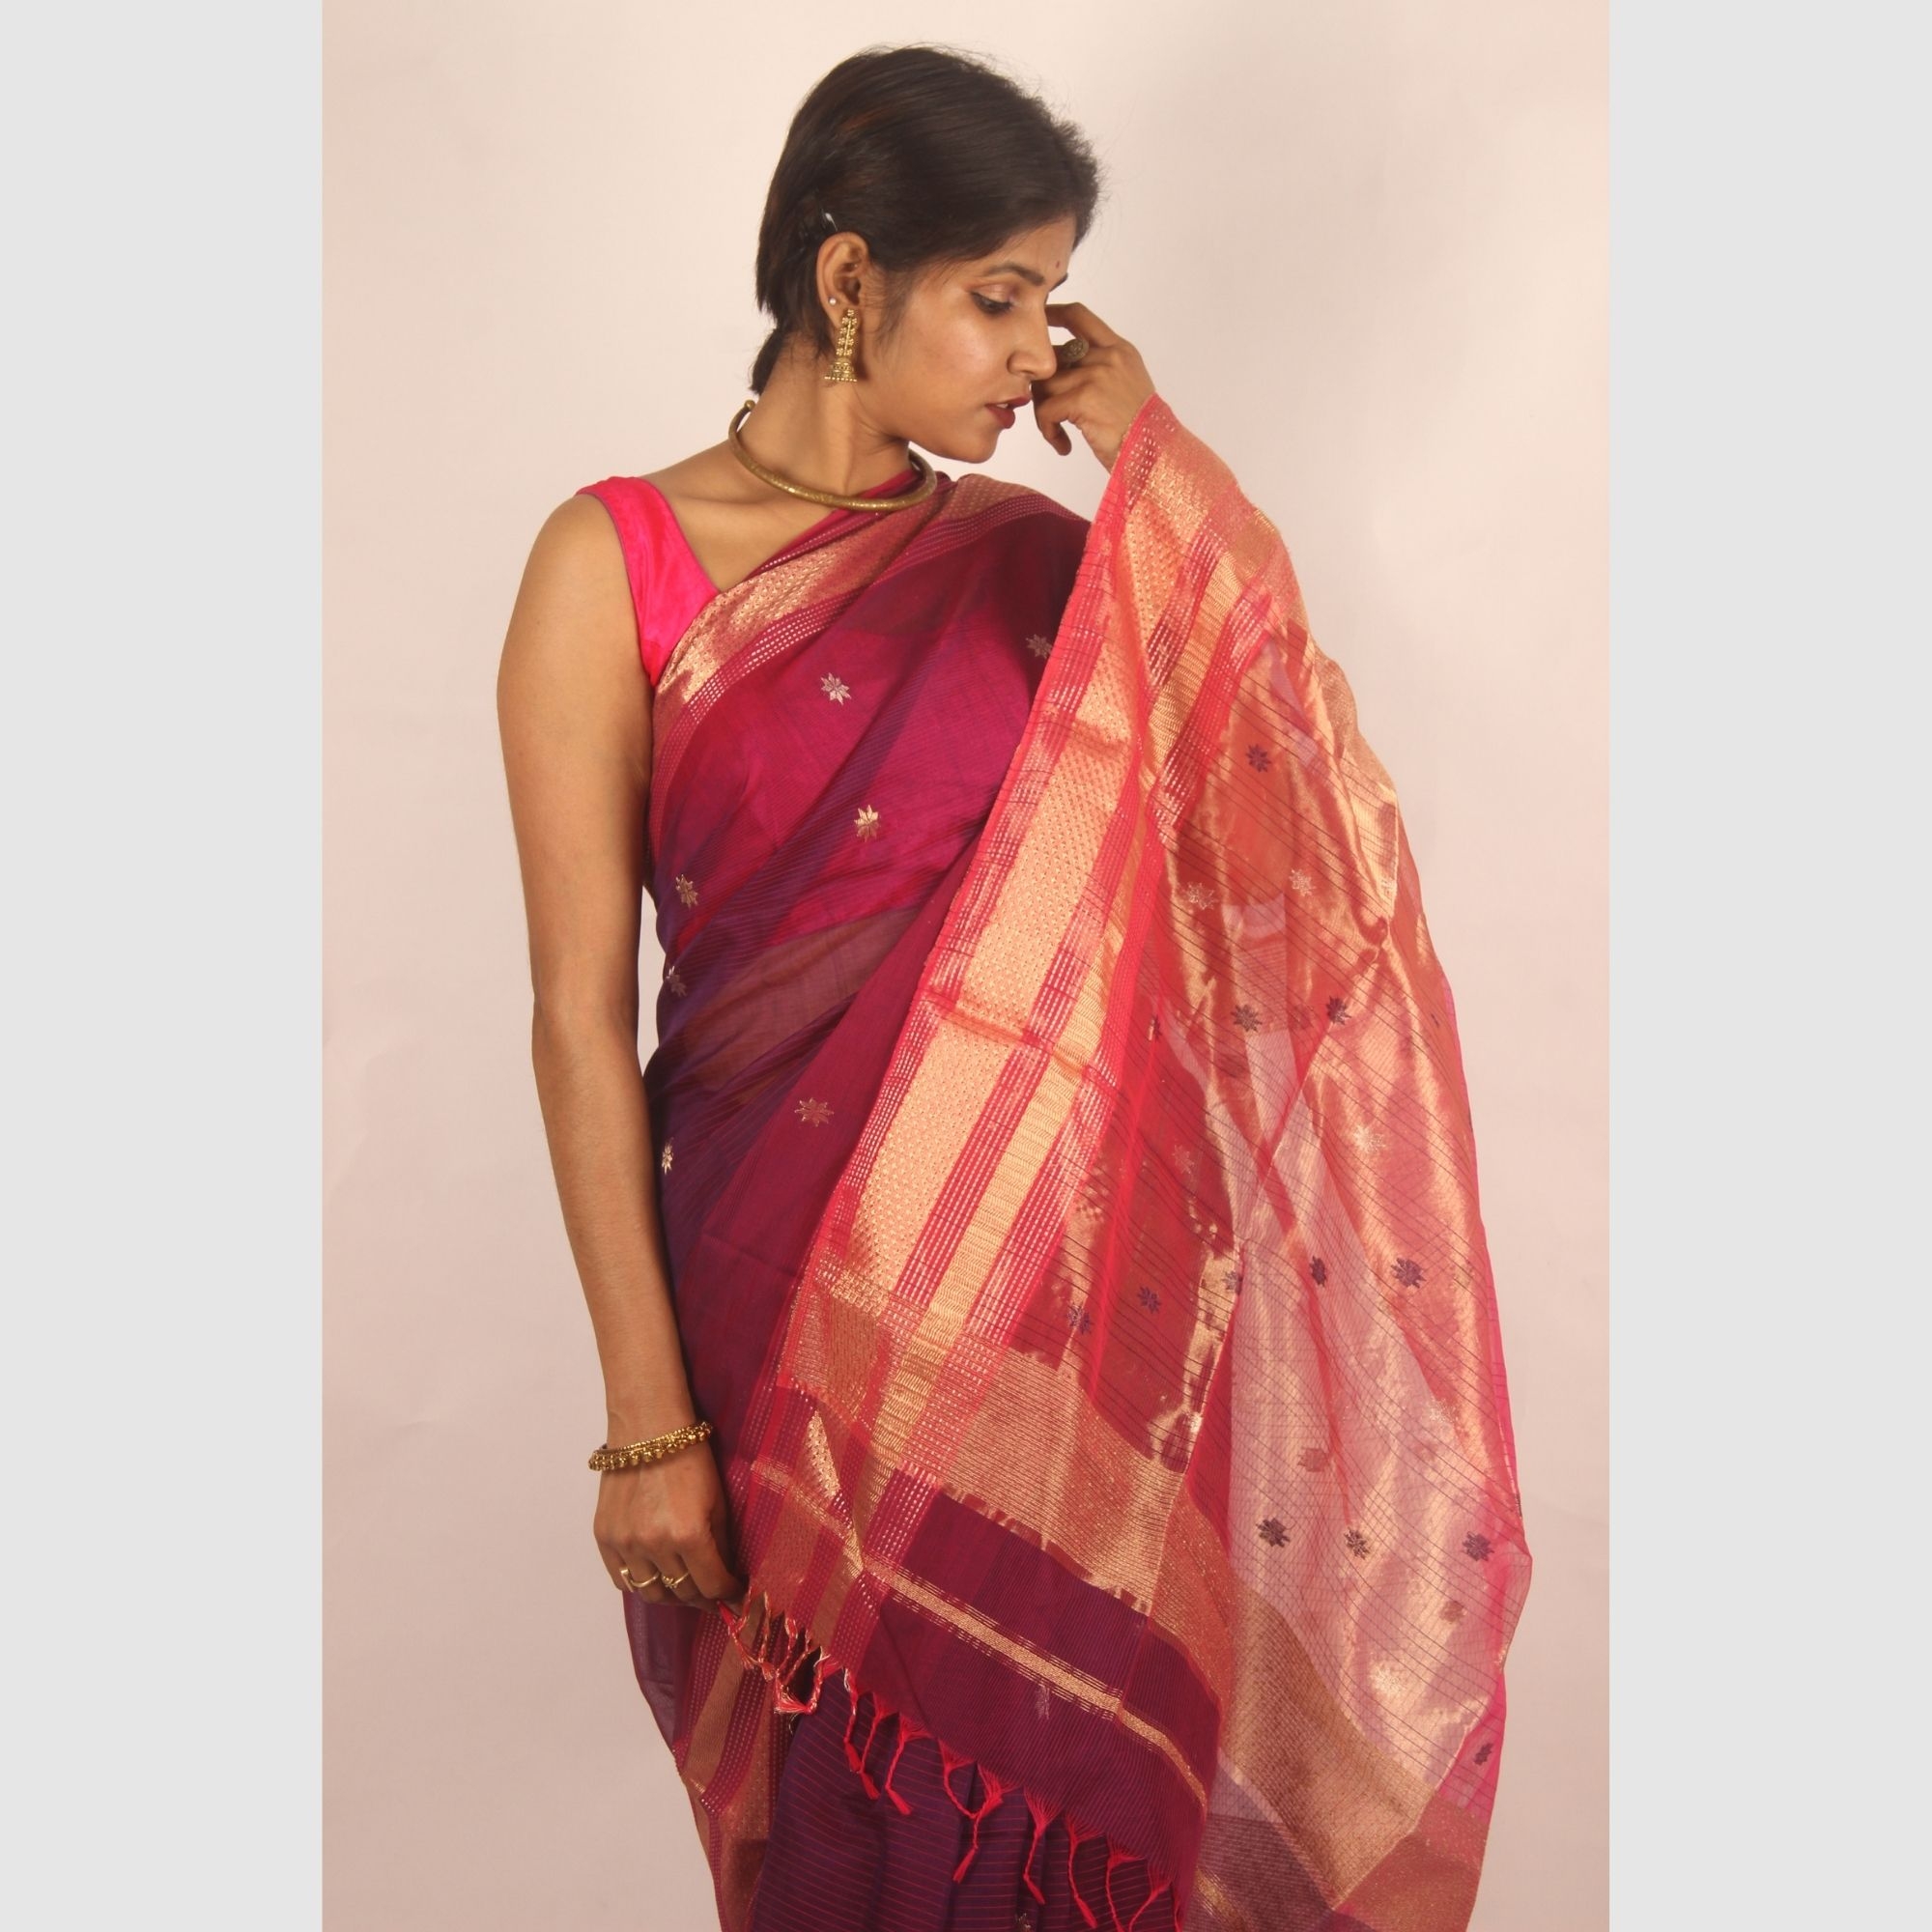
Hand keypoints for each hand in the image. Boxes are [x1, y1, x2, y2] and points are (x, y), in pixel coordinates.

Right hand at [594, 1431, 746, 1611]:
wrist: (648, 1429)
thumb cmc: (690, 1459)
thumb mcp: (717, 1502)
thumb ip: (721, 1545)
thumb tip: (726, 1576)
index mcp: (689, 1534)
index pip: (711, 1585)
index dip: (727, 1595)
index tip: (733, 1596)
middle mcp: (654, 1545)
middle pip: (682, 1593)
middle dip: (702, 1597)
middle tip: (711, 1593)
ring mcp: (626, 1544)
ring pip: (651, 1593)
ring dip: (672, 1595)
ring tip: (684, 1588)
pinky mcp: (604, 1538)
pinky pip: (622, 1580)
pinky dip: (640, 1584)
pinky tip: (655, 1577)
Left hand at [1030, 302, 1155, 471]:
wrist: (1155, 453)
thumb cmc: (1139, 429)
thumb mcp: (1125, 386)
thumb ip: (1098, 369)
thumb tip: (1056, 369)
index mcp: (1119, 349)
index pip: (1079, 316)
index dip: (1053, 313)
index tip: (1039, 318)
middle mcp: (1108, 356)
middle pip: (1052, 356)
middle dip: (1041, 386)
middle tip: (1048, 413)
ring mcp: (1096, 375)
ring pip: (1045, 385)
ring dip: (1044, 414)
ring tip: (1057, 433)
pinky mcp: (1084, 398)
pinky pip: (1046, 410)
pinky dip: (1049, 430)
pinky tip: (1064, 445)